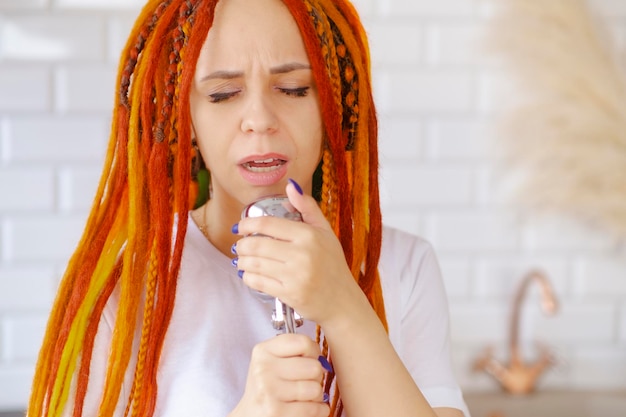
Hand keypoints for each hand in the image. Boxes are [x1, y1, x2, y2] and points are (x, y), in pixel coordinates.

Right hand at [229, 334, 328, 416]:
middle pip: (313, 366)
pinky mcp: (276, 412)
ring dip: (315, 396)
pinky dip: (318, 410)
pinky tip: (306, 409)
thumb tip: (323, 362)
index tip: (308, 360)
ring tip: (303, 397)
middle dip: (316, 377)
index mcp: (263, 351)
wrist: (250, 416)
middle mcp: (263, 368)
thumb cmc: (268, 388)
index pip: (303, 342)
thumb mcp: (272, 362)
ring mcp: (268, 391)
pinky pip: (315, 408)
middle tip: (305, 382)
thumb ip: (295, 353)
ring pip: (316, 388)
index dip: (313, 352)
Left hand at [234, 181, 362, 325]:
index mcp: (308, 235)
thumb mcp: (326, 232)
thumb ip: (308, 208)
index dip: (247, 224)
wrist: (342, 301)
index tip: (240, 227)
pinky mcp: (289, 294)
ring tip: (241, 259)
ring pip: (254, 264)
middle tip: (239, 245)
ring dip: (241, 261)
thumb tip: (291, 185)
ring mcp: (295, 276)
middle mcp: (301, 254)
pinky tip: (248, 273)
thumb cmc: (333, 265)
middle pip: (256, 245)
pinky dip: (248, 277)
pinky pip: (258, 282)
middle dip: (241, 245)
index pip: (268, 224)